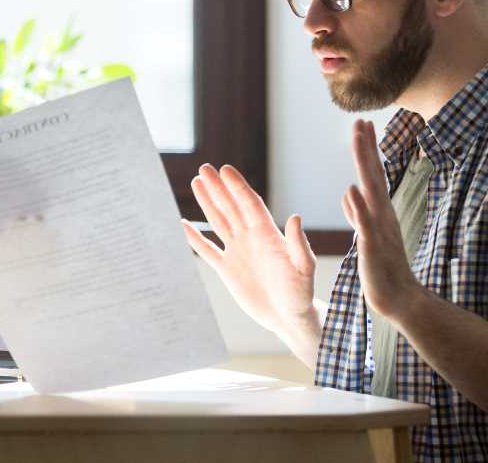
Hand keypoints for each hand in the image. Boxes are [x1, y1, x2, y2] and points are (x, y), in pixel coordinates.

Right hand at [182, 164, 316, 334]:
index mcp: (268, 234)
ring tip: (197, 182)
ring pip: (219, 221)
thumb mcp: (303, 269)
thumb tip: (295, 217)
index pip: (250, 204)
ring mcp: (237, 251)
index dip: (237, 187)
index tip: (225, 170)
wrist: (289, 318)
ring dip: (208, 202)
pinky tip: (184, 223)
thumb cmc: (301, 294)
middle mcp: (251, 237)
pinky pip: (207, 250)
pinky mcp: (227, 269)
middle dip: (218, 188)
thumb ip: (298, 244)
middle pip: (231, 207)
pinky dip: (194, 237)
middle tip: (204, 168)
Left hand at [341, 119, 423, 321]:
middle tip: (361, 120)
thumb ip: (358, 214)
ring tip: (358, 140)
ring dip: (365, 164)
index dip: (366, 150)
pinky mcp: (373, 246)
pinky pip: (365, 223)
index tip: (362, 124)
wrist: (399, 298)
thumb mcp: (367, 235)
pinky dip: (359, 206)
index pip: (371, 174)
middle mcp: (382, 214)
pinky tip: (351, 189)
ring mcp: (379, 228)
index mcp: (378, 211)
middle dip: (366, 147)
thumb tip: (348, 192)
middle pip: (372, 174)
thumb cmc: (382, 267)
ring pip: (370, 190)